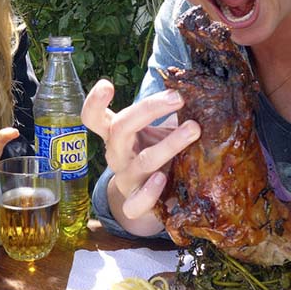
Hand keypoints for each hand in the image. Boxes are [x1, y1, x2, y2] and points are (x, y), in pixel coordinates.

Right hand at [81, 79, 200, 234]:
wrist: (153, 198)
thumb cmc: (155, 153)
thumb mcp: (156, 131)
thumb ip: (168, 113)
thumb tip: (196, 88)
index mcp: (115, 134)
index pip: (94, 117)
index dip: (94, 102)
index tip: (106, 84)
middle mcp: (117, 154)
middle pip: (121, 128)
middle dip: (149, 109)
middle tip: (178, 97)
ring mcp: (125, 179)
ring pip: (141, 161)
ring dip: (169, 144)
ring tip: (193, 129)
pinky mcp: (135, 204)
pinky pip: (136, 202)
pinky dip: (149, 192)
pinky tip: (162, 179)